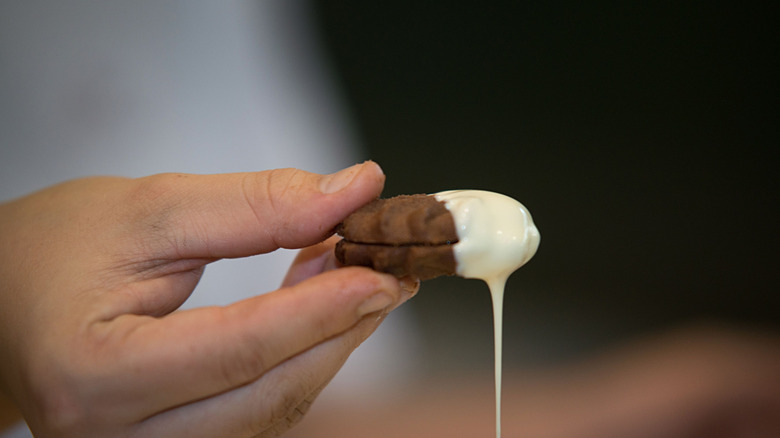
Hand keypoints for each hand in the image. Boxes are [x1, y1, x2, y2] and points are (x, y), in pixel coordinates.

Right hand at [0, 162, 417, 436]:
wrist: (7, 293)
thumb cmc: (56, 248)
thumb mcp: (152, 211)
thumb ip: (256, 206)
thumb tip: (351, 193)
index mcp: (93, 375)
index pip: (237, 349)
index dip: (320, 309)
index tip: (381, 271)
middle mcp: (116, 437)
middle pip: (266, 393)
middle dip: (339, 331)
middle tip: (388, 273)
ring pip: (268, 410)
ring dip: (326, 345)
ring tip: (357, 282)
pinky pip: (254, 412)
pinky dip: (297, 360)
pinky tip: (317, 311)